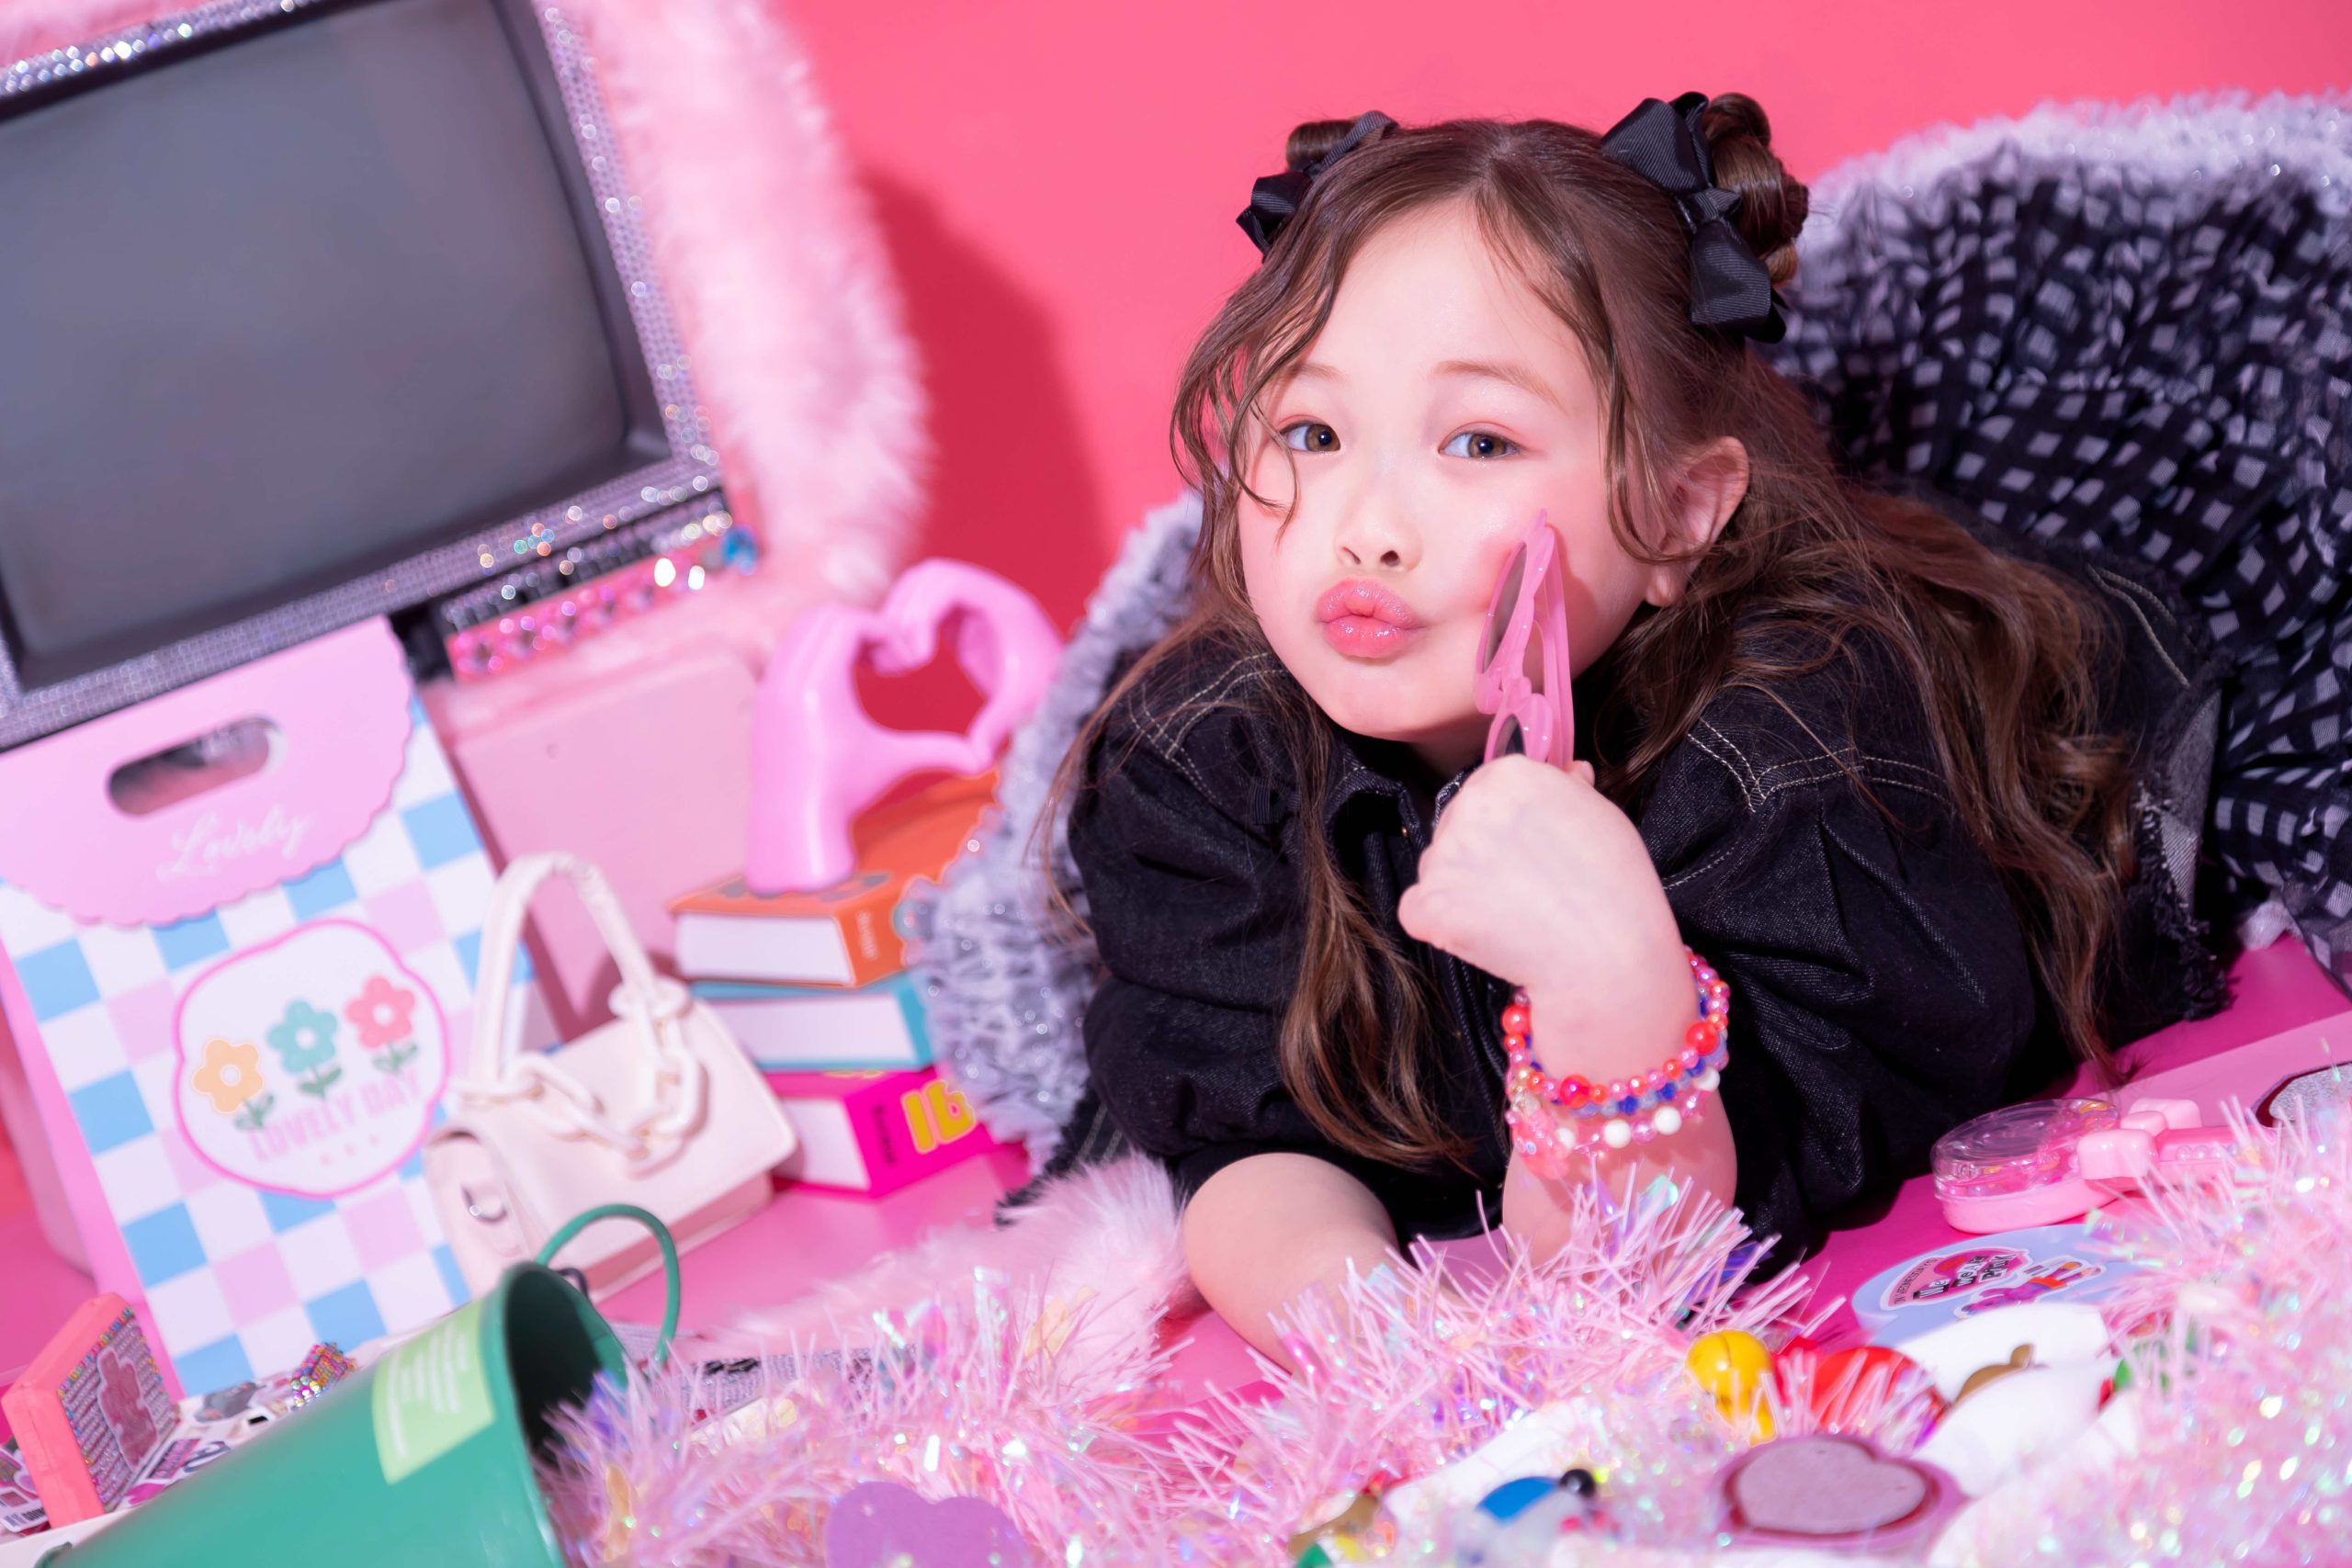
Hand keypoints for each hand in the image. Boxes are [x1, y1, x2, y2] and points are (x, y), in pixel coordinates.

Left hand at [1396, 755, 1692, 1079]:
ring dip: (1461, 890)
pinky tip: (1483, 936)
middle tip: (1523, 889)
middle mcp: (1468, 805)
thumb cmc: (1615, 885)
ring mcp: (1442, 855)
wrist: (1606, 954)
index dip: (1505, 826)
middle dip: (1479, 856)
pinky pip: (1419, 910)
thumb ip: (1570, 790)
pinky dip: (1442, 927)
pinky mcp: (1427, 903)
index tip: (1529, 852)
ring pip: (1438, 868)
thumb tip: (1568, 771)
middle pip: (1456, 827)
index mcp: (1507, 775)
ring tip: (1512, 915)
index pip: (1486, 791)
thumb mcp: (1603, 817)